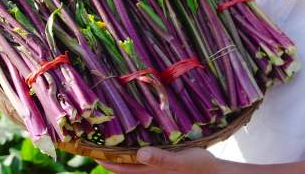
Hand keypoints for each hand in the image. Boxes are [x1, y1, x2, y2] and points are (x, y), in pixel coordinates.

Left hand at [96, 146, 222, 173]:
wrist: (215, 173)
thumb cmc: (198, 167)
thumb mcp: (181, 161)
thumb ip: (160, 159)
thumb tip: (140, 154)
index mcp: (148, 172)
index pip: (118, 167)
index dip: (103, 159)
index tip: (89, 146)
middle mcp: (148, 172)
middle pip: (122, 165)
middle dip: (109, 154)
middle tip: (96, 136)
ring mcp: (154, 169)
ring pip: (131, 162)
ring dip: (121, 152)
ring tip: (110, 135)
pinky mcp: (162, 165)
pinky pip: (142, 158)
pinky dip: (134, 150)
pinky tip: (135, 138)